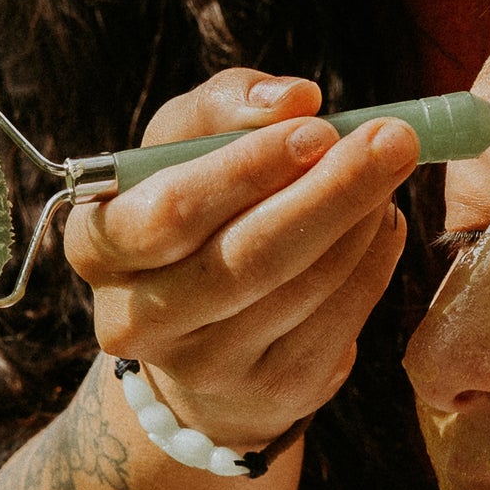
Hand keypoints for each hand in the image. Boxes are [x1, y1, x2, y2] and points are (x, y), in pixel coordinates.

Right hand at [63, 70, 419, 447]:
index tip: (319, 125)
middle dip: (331, 191)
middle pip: (246, 258)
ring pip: (303, 288)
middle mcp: (137, 320)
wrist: (198, 336)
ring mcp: (205, 368)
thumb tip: (294, 98)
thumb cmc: (192, 213)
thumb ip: (227, 105)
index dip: (249, 168)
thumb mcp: (183, 146)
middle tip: (392, 139)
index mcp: (96, 247)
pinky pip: (340, 319)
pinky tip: (383, 222)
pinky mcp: (274, 391)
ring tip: (389, 169)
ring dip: (360, 220)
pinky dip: (374, 261)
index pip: (171, 211)